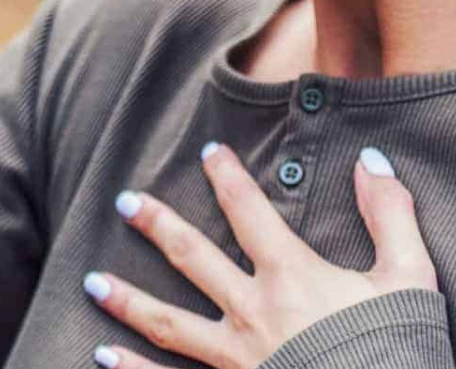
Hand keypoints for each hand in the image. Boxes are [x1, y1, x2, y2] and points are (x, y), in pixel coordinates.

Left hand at [83, 143, 438, 368]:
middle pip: (192, 258)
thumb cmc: (398, 349)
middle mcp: (253, 312)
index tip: (208, 152)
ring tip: (91, 280)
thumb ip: (389, 214)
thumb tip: (369, 161)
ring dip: (128, 299)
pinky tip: (101, 355)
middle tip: (124, 202)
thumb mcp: (408, 278)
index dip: (226, 176)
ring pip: (169, 323)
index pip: (247, 210)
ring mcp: (236, 359)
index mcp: (291, 277)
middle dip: (157, 226)